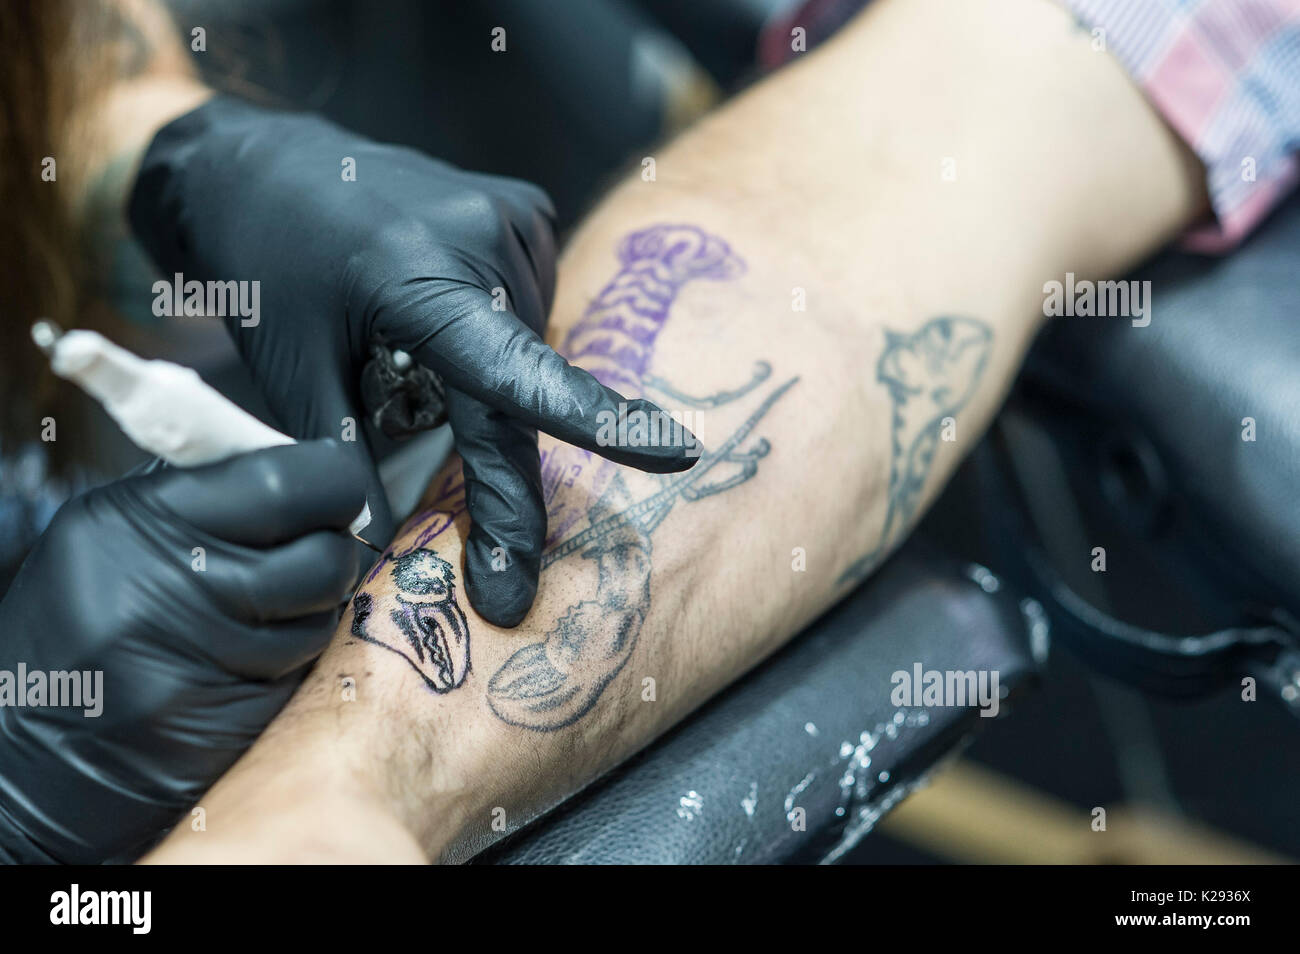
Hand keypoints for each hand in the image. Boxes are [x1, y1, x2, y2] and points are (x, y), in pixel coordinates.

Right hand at [0, 440, 364, 862]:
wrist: (24, 749)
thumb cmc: (73, 629)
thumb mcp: (111, 532)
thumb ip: (206, 492)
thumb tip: (302, 461)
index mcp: (139, 524)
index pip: (284, 483)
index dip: (331, 480)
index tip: (336, 481)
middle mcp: (170, 591)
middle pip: (321, 554)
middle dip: (338, 546)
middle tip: (321, 543)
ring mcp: (202, 662)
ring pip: (323, 616)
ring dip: (318, 608)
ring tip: (268, 609)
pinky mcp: (228, 717)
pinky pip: (305, 671)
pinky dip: (295, 660)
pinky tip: (250, 659)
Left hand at [128, 96, 697, 625]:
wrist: (261, 162)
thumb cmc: (266, 265)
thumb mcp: (288, 370)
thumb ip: (343, 459)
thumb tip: (379, 549)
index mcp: (422, 278)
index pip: (520, 373)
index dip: (596, 424)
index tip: (673, 458)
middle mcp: (487, 239)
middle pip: (519, 391)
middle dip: (496, 466)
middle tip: (484, 555)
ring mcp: (515, 217)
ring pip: (527, 352)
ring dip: (486, 384)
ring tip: (405, 344)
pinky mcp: (527, 209)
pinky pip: (530, 306)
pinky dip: (497, 334)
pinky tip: (439, 308)